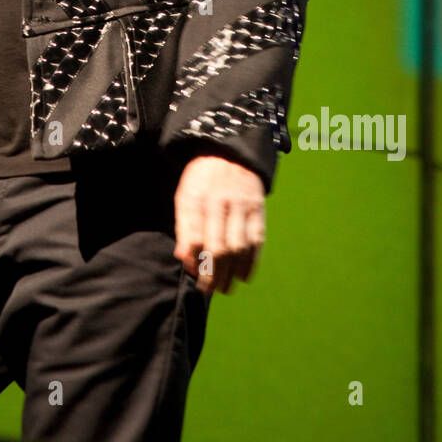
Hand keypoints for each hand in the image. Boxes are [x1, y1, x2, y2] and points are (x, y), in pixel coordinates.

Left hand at [173, 153, 265, 295]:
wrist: (229, 151)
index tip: (195, 276)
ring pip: (238, 248)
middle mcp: (219, 203)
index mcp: (196, 199)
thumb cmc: (202, 180)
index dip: (195, 262)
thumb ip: (183, 227)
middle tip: (209, 290)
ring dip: (232, 273)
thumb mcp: (185, 196)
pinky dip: (251, 262)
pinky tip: (244, 276)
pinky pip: (257, 240)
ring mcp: (241, 206)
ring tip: (225, 288)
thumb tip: (184, 259)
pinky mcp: (257, 209)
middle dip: (214, 274)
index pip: (195, 238)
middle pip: (218, 248)